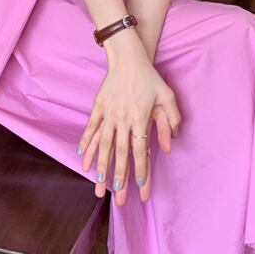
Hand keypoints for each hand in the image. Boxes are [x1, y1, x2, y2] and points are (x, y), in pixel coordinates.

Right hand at [77, 34, 181, 205]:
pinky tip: (83, 158)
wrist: (128, 57)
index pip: (140, 149)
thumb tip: (170, 144)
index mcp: (140, 117)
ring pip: (104, 144)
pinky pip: (91, 128)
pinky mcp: (98, 106)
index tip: (139, 185)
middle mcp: (122, 118)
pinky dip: (86, 143)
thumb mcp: (167, 95)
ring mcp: (108, 113)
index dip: (140, 168)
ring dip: (101, 165)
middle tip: (117, 196)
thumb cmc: (149, 77)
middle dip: (119, 176)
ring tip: (98, 183)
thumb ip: (171, 119)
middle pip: (120, 152)